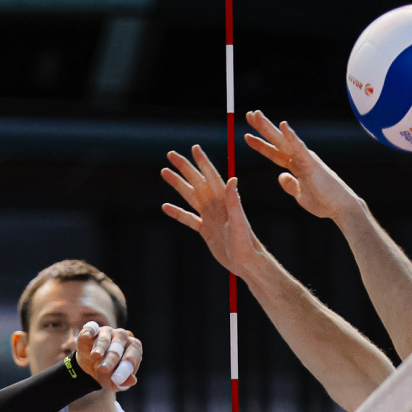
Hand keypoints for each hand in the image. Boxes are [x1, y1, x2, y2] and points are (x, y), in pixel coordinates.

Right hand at [73, 322, 141, 390]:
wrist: (90, 369)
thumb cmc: (108, 374)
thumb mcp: (115, 383)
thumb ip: (124, 383)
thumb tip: (132, 380)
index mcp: (134, 348)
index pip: (133, 355)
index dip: (125, 367)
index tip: (117, 379)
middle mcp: (122, 336)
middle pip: (118, 346)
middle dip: (111, 358)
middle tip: (103, 369)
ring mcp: (107, 332)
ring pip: (105, 337)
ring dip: (100, 347)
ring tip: (95, 356)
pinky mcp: (91, 331)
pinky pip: (91, 329)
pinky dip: (89, 331)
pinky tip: (87, 336)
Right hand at [159, 145, 262, 277]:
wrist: (246, 263)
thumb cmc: (246, 244)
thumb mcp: (239, 222)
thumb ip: (234, 202)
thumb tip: (231, 180)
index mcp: (224, 201)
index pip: (211, 176)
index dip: (202, 162)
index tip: (194, 148)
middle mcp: (216, 205)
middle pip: (197, 182)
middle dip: (184, 168)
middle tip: (171, 154)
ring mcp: (210, 217)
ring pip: (190, 196)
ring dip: (178, 184)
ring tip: (165, 172)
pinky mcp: (205, 230)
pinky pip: (188, 218)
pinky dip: (177, 212)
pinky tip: (165, 206)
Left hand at [242, 112, 359, 220]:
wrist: (340, 208)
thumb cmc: (323, 202)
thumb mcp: (300, 194)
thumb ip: (290, 185)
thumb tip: (280, 177)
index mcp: (296, 166)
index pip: (274, 152)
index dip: (260, 145)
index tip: (246, 136)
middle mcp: (300, 158)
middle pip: (277, 141)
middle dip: (263, 128)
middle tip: (250, 114)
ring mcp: (305, 158)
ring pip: (283, 140)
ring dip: (269, 127)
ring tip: (256, 114)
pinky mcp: (311, 163)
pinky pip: (299, 148)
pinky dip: (291, 136)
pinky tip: (282, 125)